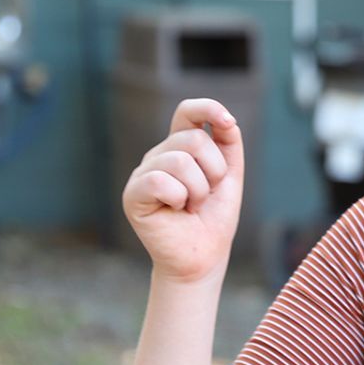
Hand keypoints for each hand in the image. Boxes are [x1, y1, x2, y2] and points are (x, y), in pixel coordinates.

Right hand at [121, 98, 243, 282]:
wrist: (203, 256)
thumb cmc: (213, 217)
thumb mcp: (230, 175)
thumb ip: (229, 144)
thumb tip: (226, 119)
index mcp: (180, 147)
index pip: (187, 112)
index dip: (207, 108)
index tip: (227, 120)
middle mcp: (159, 155)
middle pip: (193, 139)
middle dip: (214, 171)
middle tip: (205, 196)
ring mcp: (143, 173)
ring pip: (179, 160)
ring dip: (198, 190)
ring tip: (192, 206)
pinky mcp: (133, 195)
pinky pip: (160, 180)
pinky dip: (178, 198)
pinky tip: (175, 211)